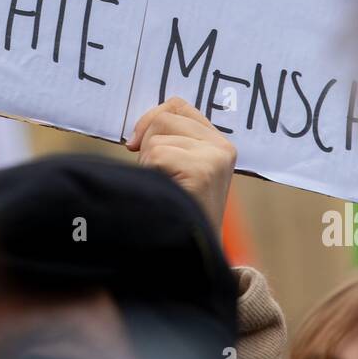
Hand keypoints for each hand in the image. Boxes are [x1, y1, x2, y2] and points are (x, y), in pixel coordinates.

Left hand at [126, 97, 236, 233]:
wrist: (193, 252)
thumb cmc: (180, 211)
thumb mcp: (180, 170)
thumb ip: (171, 143)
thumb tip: (135, 136)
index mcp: (219, 143)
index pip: (178, 106)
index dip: (151, 119)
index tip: (138, 144)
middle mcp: (222, 147)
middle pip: (164, 118)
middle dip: (147, 145)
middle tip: (154, 174)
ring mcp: (214, 158)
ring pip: (157, 138)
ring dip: (148, 163)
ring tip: (164, 188)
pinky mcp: (202, 171)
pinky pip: (157, 155)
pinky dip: (151, 174)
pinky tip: (165, 193)